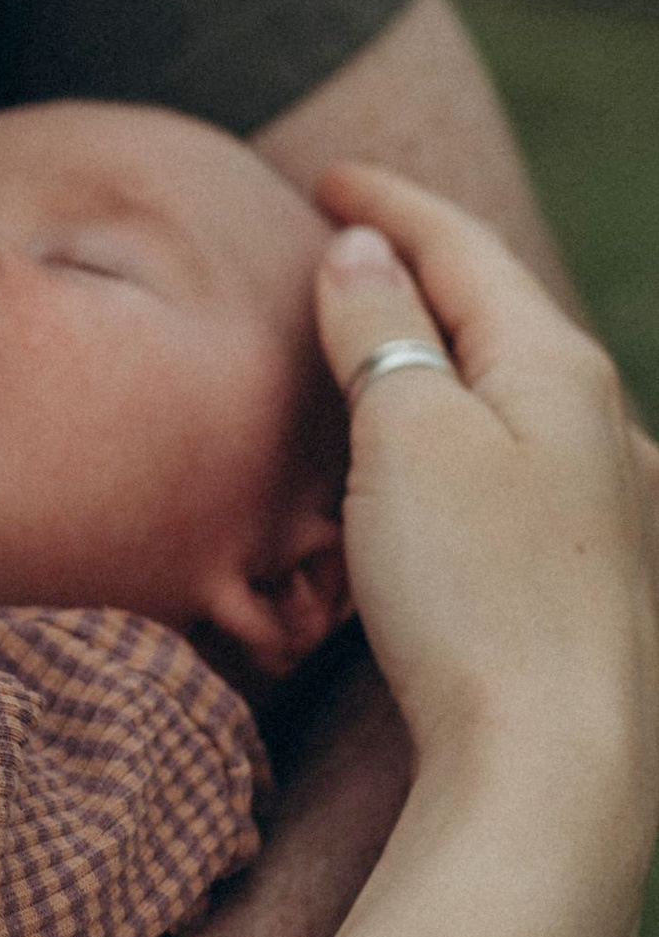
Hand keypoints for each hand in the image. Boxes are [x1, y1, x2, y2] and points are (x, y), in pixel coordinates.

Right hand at [314, 166, 658, 794]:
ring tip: (394, 335)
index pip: (463, 248)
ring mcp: (608, 501)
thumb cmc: (475, 594)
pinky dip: (473, 421)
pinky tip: (466, 453)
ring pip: (521, 386)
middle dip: (426, 265)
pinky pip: (527, 456)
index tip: (327, 175)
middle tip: (354, 236)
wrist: (555, 761)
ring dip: (452, 347)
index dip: (390, 205)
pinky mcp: (593, 573)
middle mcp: (602, 421)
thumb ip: (383, 334)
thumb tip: (364, 253)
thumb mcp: (407, 437)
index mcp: (557, 365)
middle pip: (503, 310)